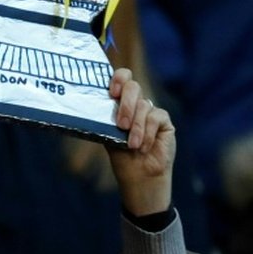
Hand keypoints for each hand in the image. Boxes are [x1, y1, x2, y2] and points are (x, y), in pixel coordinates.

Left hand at [105, 68, 175, 215]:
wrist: (139, 175)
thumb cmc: (121, 155)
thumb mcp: (108, 134)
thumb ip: (105, 118)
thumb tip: (88, 105)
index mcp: (119, 101)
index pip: (121, 78)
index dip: (118, 78)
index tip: (112, 92)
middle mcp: (135, 103)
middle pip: (133, 86)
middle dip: (125, 104)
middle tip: (121, 124)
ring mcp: (150, 110)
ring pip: (144, 105)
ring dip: (136, 127)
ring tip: (132, 145)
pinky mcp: (164, 121)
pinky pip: (156, 117)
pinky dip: (148, 133)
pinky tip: (143, 147)